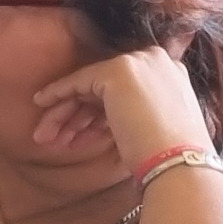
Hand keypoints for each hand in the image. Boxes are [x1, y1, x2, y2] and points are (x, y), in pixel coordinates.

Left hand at [30, 44, 217, 173]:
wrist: (180, 163)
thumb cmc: (170, 158)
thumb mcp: (153, 128)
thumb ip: (131, 115)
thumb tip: (100, 122)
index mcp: (170, 73)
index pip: (123, 91)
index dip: (97, 115)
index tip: (80, 135)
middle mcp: (155, 60)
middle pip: (104, 87)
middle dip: (78, 115)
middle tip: (56, 138)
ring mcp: (136, 63)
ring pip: (89, 86)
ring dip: (65, 113)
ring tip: (45, 138)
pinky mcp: (117, 72)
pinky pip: (78, 81)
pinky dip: (58, 93)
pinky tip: (42, 105)